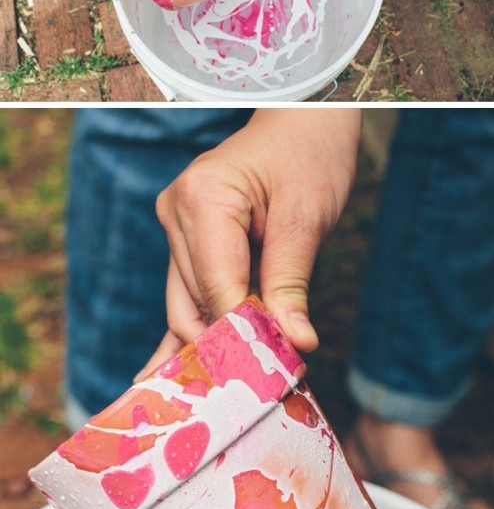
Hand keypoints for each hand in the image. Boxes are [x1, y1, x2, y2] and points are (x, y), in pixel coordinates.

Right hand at [136, 109, 360, 378]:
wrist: (301, 121)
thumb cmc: (310, 155)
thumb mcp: (307, 216)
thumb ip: (291, 282)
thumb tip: (294, 343)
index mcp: (202, 199)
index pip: (218, 290)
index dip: (245, 337)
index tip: (273, 377)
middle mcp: (175, 212)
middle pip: (195, 303)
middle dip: (229, 345)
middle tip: (266, 387)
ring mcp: (174, 225)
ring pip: (187, 304)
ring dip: (217, 339)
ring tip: (239, 387)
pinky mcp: (184, 239)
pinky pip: (186, 291)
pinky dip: (193, 327)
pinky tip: (168, 373)